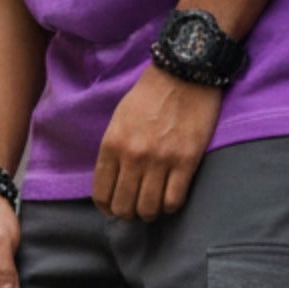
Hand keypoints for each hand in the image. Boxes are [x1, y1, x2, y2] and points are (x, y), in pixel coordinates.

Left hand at [93, 65, 222, 219]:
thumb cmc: (149, 94)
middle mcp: (133, 156)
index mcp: (112, 145)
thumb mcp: (119, 119)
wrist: (184, 73)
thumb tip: (113, 180)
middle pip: (124, 207)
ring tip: (153, 206)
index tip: (114, 208)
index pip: (102, 194)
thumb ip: (113, 150)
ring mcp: (160, 160)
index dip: (107, 208)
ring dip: (150, 213)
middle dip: (128, 214)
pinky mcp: (186, 161)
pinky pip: (174, 200)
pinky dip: (170, 206)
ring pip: (149, 209)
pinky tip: (170, 199)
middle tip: (135, 208)